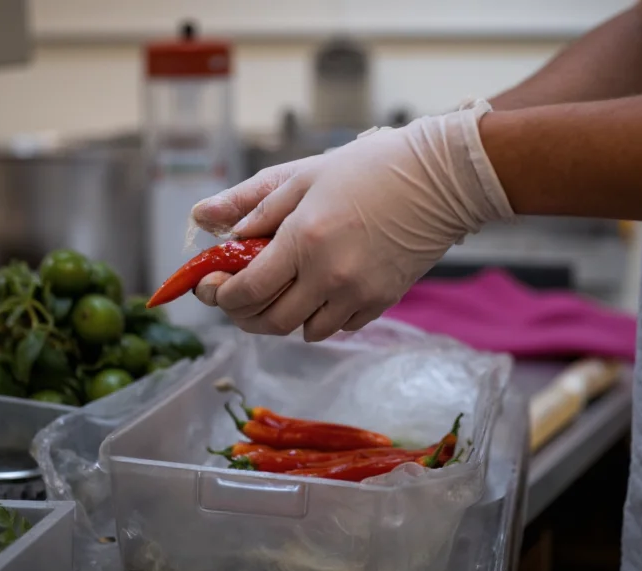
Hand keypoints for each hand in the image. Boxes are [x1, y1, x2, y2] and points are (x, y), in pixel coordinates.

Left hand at [193, 99, 513, 340]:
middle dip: (245, 316)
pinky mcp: (383, 301)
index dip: (221, 296)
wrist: (438, 180)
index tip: (211, 288)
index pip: (247, 290)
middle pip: (272, 321)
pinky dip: (323, 316)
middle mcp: (328, 275)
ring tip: (282, 292)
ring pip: (306, 331)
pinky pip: (341, 326)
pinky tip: (321, 291)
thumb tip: (203, 219)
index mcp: (303, 239)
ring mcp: (358, 293)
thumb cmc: (368, 168)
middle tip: (238, 299)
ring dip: (285, 318)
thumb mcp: (303, 176)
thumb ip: (251, 203)